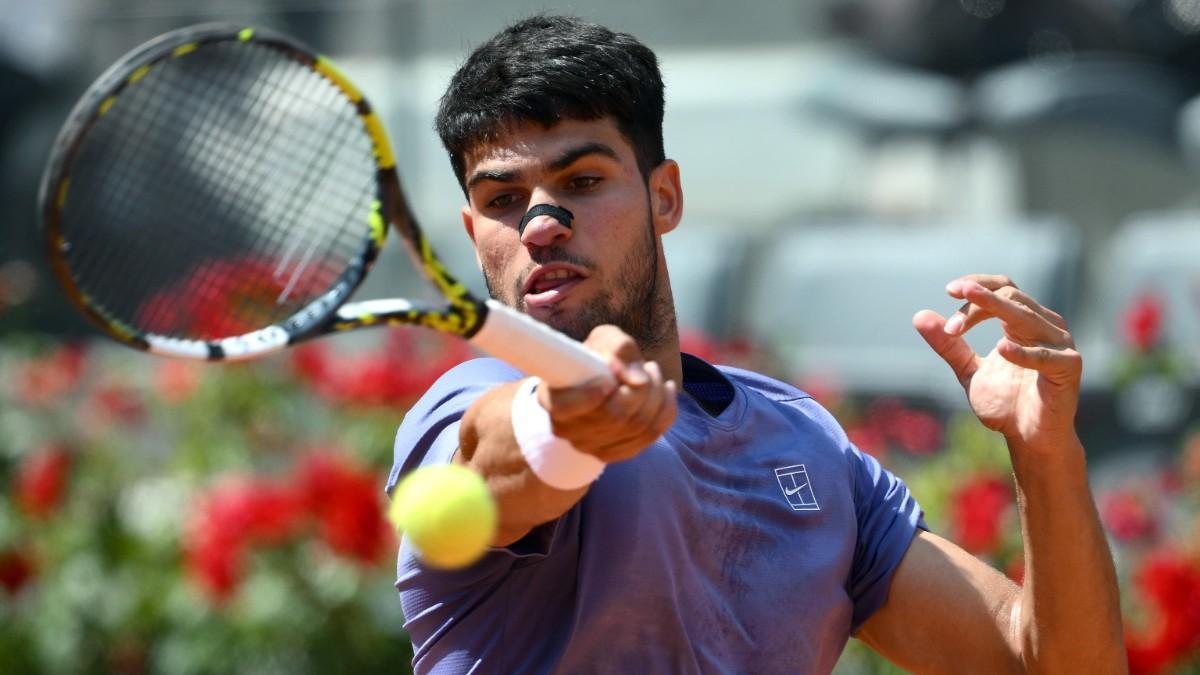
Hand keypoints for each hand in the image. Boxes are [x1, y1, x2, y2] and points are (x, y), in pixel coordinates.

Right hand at [536, 325, 677, 462]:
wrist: (596, 382)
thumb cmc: (596, 358)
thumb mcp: (603, 340)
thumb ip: (618, 348)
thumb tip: (637, 379)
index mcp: (552, 398)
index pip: (565, 408)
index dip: (588, 396)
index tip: (609, 381)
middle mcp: (567, 429)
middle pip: (614, 416)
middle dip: (641, 389)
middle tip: (648, 367)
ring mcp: (590, 447)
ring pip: (637, 427)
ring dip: (656, 395)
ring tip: (653, 372)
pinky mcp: (614, 453)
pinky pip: (650, 436)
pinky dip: (665, 410)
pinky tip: (665, 390)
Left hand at [913, 274, 1082, 453]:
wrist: (1029, 438)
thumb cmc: (1005, 403)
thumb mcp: (968, 370)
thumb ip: (948, 346)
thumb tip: (918, 316)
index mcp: (1024, 322)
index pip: (1004, 288)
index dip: (978, 285)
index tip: (949, 290)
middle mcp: (1045, 325)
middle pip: (1011, 297)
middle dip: (977, 304)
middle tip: (950, 314)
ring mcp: (1060, 344)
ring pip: (1025, 317)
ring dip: (991, 315)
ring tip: (959, 325)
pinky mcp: (1069, 367)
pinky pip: (1044, 356)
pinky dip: (1022, 353)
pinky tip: (1000, 349)